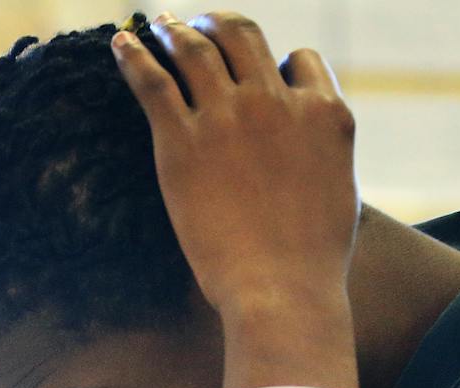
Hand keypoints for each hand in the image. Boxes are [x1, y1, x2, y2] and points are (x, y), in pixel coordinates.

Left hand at [112, 13, 358, 323]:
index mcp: (324, 112)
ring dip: (174, 29)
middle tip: (200, 25)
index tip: (261, 74)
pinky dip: (133, 56)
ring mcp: (228, 117)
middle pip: (244, 36)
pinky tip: (120, 43)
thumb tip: (307, 156)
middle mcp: (276, 100)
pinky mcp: (182, 142)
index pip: (301, 61)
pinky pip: (152, 81)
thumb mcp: (339, 194)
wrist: (281, 289)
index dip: (279, 64)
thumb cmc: (312, 261)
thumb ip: (322, 157)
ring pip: (196, 48)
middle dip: (220, 24)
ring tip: (160, 25)